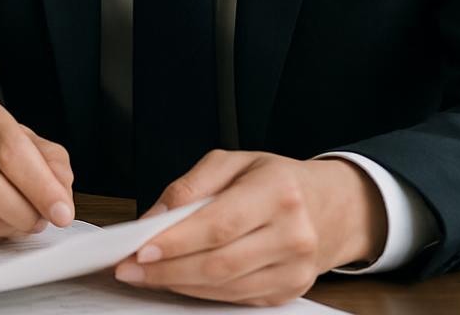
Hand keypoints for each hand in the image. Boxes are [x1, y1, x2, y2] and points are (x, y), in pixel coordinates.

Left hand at [113, 151, 386, 305]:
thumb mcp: (232, 162)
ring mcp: (295, 268)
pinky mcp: (289, 290)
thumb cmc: (273, 180)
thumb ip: (189, 186)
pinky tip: (177, 281)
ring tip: (145, 275)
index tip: (141, 248)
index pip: (220, 224)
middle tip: (130, 268)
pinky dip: (201, 292)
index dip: (178, 241)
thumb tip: (154, 218)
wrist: (329, 207)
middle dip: (168, 269)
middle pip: (220, 262)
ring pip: (226, 286)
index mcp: (278, 192)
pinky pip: (236, 297)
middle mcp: (293, 234)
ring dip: (179, 284)